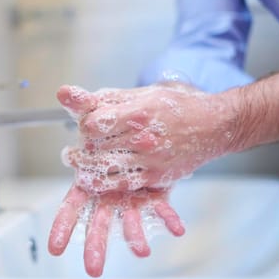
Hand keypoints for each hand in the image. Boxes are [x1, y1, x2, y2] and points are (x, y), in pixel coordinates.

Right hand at [48, 83, 228, 276]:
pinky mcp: (155, 189)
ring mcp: (132, 192)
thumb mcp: (102, 109)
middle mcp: (110, 189)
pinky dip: (167, 217)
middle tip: (92, 269)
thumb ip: (83, 104)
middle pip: (99, 219)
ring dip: (134, 235)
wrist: (159, 119)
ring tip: (139, 250)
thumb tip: (62, 90)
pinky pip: (160, 206)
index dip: (64, 223)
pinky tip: (176, 227)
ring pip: (129, 219)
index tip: (56, 246)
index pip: (73, 202)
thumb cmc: (122, 119)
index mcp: (91, 176)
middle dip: (95, 243)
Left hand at [57, 83, 232, 192]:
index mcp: (140, 112)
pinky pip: (120, 184)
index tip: (83, 125)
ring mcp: (150, 160)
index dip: (84, 125)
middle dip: (80, 148)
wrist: (215, 127)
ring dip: (84, 167)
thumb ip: (103, 98)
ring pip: (105, 168)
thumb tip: (64, 93)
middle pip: (97, 147)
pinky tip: (91, 178)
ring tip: (76, 161)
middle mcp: (145, 138)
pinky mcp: (156, 177)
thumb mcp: (142, 94)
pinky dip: (101, 183)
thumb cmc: (176, 106)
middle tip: (71, 151)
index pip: (96, 123)